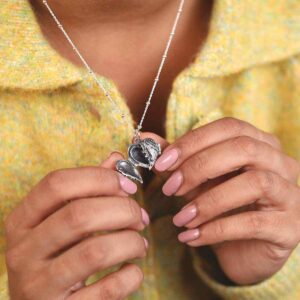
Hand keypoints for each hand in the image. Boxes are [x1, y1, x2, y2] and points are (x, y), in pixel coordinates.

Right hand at [4, 153, 148, 299]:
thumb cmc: (57, 255)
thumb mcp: (62, 221)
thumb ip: (88, 188)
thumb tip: (115, 159)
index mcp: (22, 221)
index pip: (57, 183)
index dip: (99, 178)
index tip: (128, 185)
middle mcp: (23, 251)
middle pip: (80, 214)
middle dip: (123, 210)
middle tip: (140, 217)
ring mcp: (38, 285)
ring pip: (96, 250)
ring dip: (131, 241)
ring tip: (140, 243)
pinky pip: (108, 289)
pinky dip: (131, 275)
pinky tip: (133, 270)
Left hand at [155, 117, 299, 284]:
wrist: (244, 249)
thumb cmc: (221, 206)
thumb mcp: (197, 179)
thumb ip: (175, 159)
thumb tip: (144, 139)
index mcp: (260, 143)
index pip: (228, 128)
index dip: (192, 142)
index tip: (161, 163)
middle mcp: (282, 163)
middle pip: (243, 149)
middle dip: (199, 167)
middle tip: (170, 188)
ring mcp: (291, 193)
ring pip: (254, 182)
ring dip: (208, 200)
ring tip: (180, 218)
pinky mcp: (291, 226)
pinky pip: (253, 223)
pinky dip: (216, 229)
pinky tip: (191, 237)